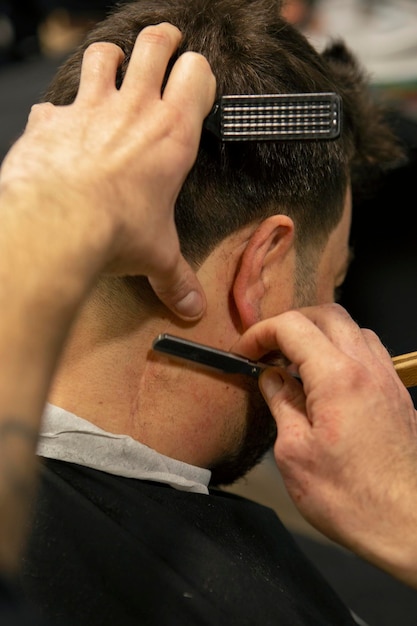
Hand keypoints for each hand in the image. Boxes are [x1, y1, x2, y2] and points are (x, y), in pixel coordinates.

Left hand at [0, 23, 215, 319]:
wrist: (58, 224)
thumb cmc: (114, 232)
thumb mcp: (156, 256)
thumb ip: (175, 279)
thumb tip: (191, 307)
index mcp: (172, 134)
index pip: (197, 75)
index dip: (198, 72)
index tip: (195, 80)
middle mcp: (134, 110)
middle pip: (154, 45)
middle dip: (162, 40)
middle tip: (165, 43)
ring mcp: (90, 108)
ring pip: (104, 55)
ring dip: (110, 58)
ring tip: (113, 67)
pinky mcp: (51, 119)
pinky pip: (53, 102)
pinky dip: (57, 111)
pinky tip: (59, 126)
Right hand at [235, 304, 416, 585]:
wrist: (409, 525)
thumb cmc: (352, 498)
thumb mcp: (295, 453)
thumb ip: (282, 403)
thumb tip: (270, 376)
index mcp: (337, 377)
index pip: (292, 326)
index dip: (261, 332)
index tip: (246, 351)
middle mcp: (366, 368)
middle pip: (326, 314)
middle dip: (291, 323)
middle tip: (268, 348)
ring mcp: (387, 379)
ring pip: (351, 328)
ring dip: (319, 333)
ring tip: (296, 361)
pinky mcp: (397, 394)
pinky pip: (370, 351)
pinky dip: (343, 349)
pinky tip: (329, 377)